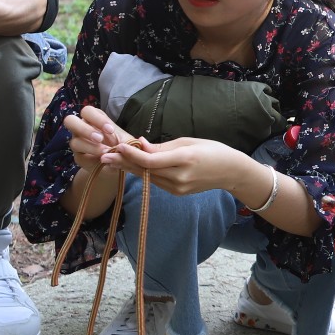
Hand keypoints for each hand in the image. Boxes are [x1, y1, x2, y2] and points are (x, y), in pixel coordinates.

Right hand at [61, 105, 135, 175]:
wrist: (118, 164)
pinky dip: (91, 157)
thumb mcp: (127, 142)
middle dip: (84, 129)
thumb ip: (125, 142)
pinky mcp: (78, 157)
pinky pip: (79, 155)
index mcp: (93, 119)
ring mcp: (78, 143)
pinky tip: (102, 159)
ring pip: (74, 141)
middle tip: (99, 139)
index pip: (87, 111)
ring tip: (104, 151)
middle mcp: (82, 129)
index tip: (110, 130)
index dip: (97, 119)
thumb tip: (120, 146)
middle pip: (70, 121)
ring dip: (90, 146)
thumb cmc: (122, 147)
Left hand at [105, 135, 241, 195]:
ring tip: (113, 160)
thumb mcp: (189, 142)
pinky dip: (144, 173)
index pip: (150, 160)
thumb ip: (163, 147)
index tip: (117, 146)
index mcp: (184, 159)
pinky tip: (132, 166)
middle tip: (104, 156)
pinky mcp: (177, 192)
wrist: (230, 172)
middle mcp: (180, 177)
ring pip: (148, 177)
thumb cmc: (212, 150)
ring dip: (131, 168)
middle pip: (145, 170)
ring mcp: (178, 188)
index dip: (131, 154)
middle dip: (124, 163)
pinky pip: (156, 181)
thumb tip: (141, 145)